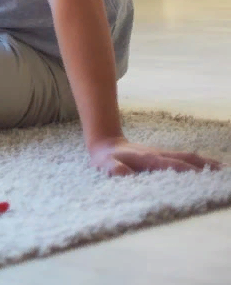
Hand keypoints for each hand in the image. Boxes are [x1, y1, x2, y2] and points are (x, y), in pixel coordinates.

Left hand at [89, 136, 221, 175]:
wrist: (106, 144)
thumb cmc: (106, 159)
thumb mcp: (105, 165)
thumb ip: (114, 170)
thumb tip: (124, 174)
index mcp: (147, 159)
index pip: (170, 165)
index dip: (185, 171)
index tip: (202, 178)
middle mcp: (159, 154)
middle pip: (186, 159)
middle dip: (205, 168)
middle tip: (222, 177)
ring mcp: (164, 153)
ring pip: (189, 157)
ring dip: (207, 164)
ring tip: (225, 172)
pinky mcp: (166, 156)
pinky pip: (187, 158)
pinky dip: (202, 163)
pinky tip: (214, 168)